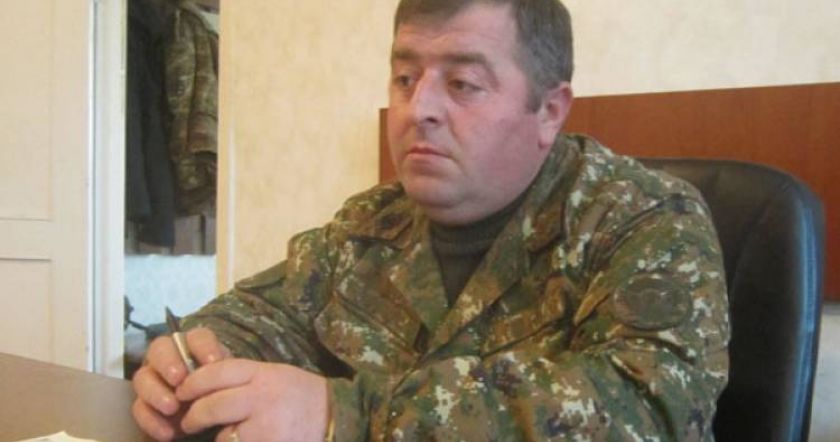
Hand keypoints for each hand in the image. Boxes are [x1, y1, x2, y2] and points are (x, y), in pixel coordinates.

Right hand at [132, 327, 227, 440]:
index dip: (203, 346)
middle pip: (159, 348)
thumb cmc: (219, 395)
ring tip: (172, 408)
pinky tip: (168, 433)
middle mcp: (169, 358)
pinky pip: (139, 408)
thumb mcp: (225, 384)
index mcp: (194, 348)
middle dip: (168, 362)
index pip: (196, 337)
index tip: (214, 363)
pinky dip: (151, 420)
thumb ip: (220, 373)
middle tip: (179, 379)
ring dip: (155, 392)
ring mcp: (153, 379)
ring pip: (143, 377)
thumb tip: (218, 369)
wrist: (208, 422)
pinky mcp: (144, 404)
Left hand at [175, 359, 328, 441]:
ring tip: (230, 435)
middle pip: (212, 405)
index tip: (182, 391)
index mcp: (263, 373)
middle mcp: (263, 397)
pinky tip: (245, 439)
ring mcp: (266, 426)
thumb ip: (243, 378)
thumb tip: (201, 385)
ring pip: (223, 435)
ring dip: (220, 438)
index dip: (194, 382)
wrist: (337, 418)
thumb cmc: (301, 395)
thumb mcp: (275, 375)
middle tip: (188, 422)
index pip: (217, 372)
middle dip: (194, 416)